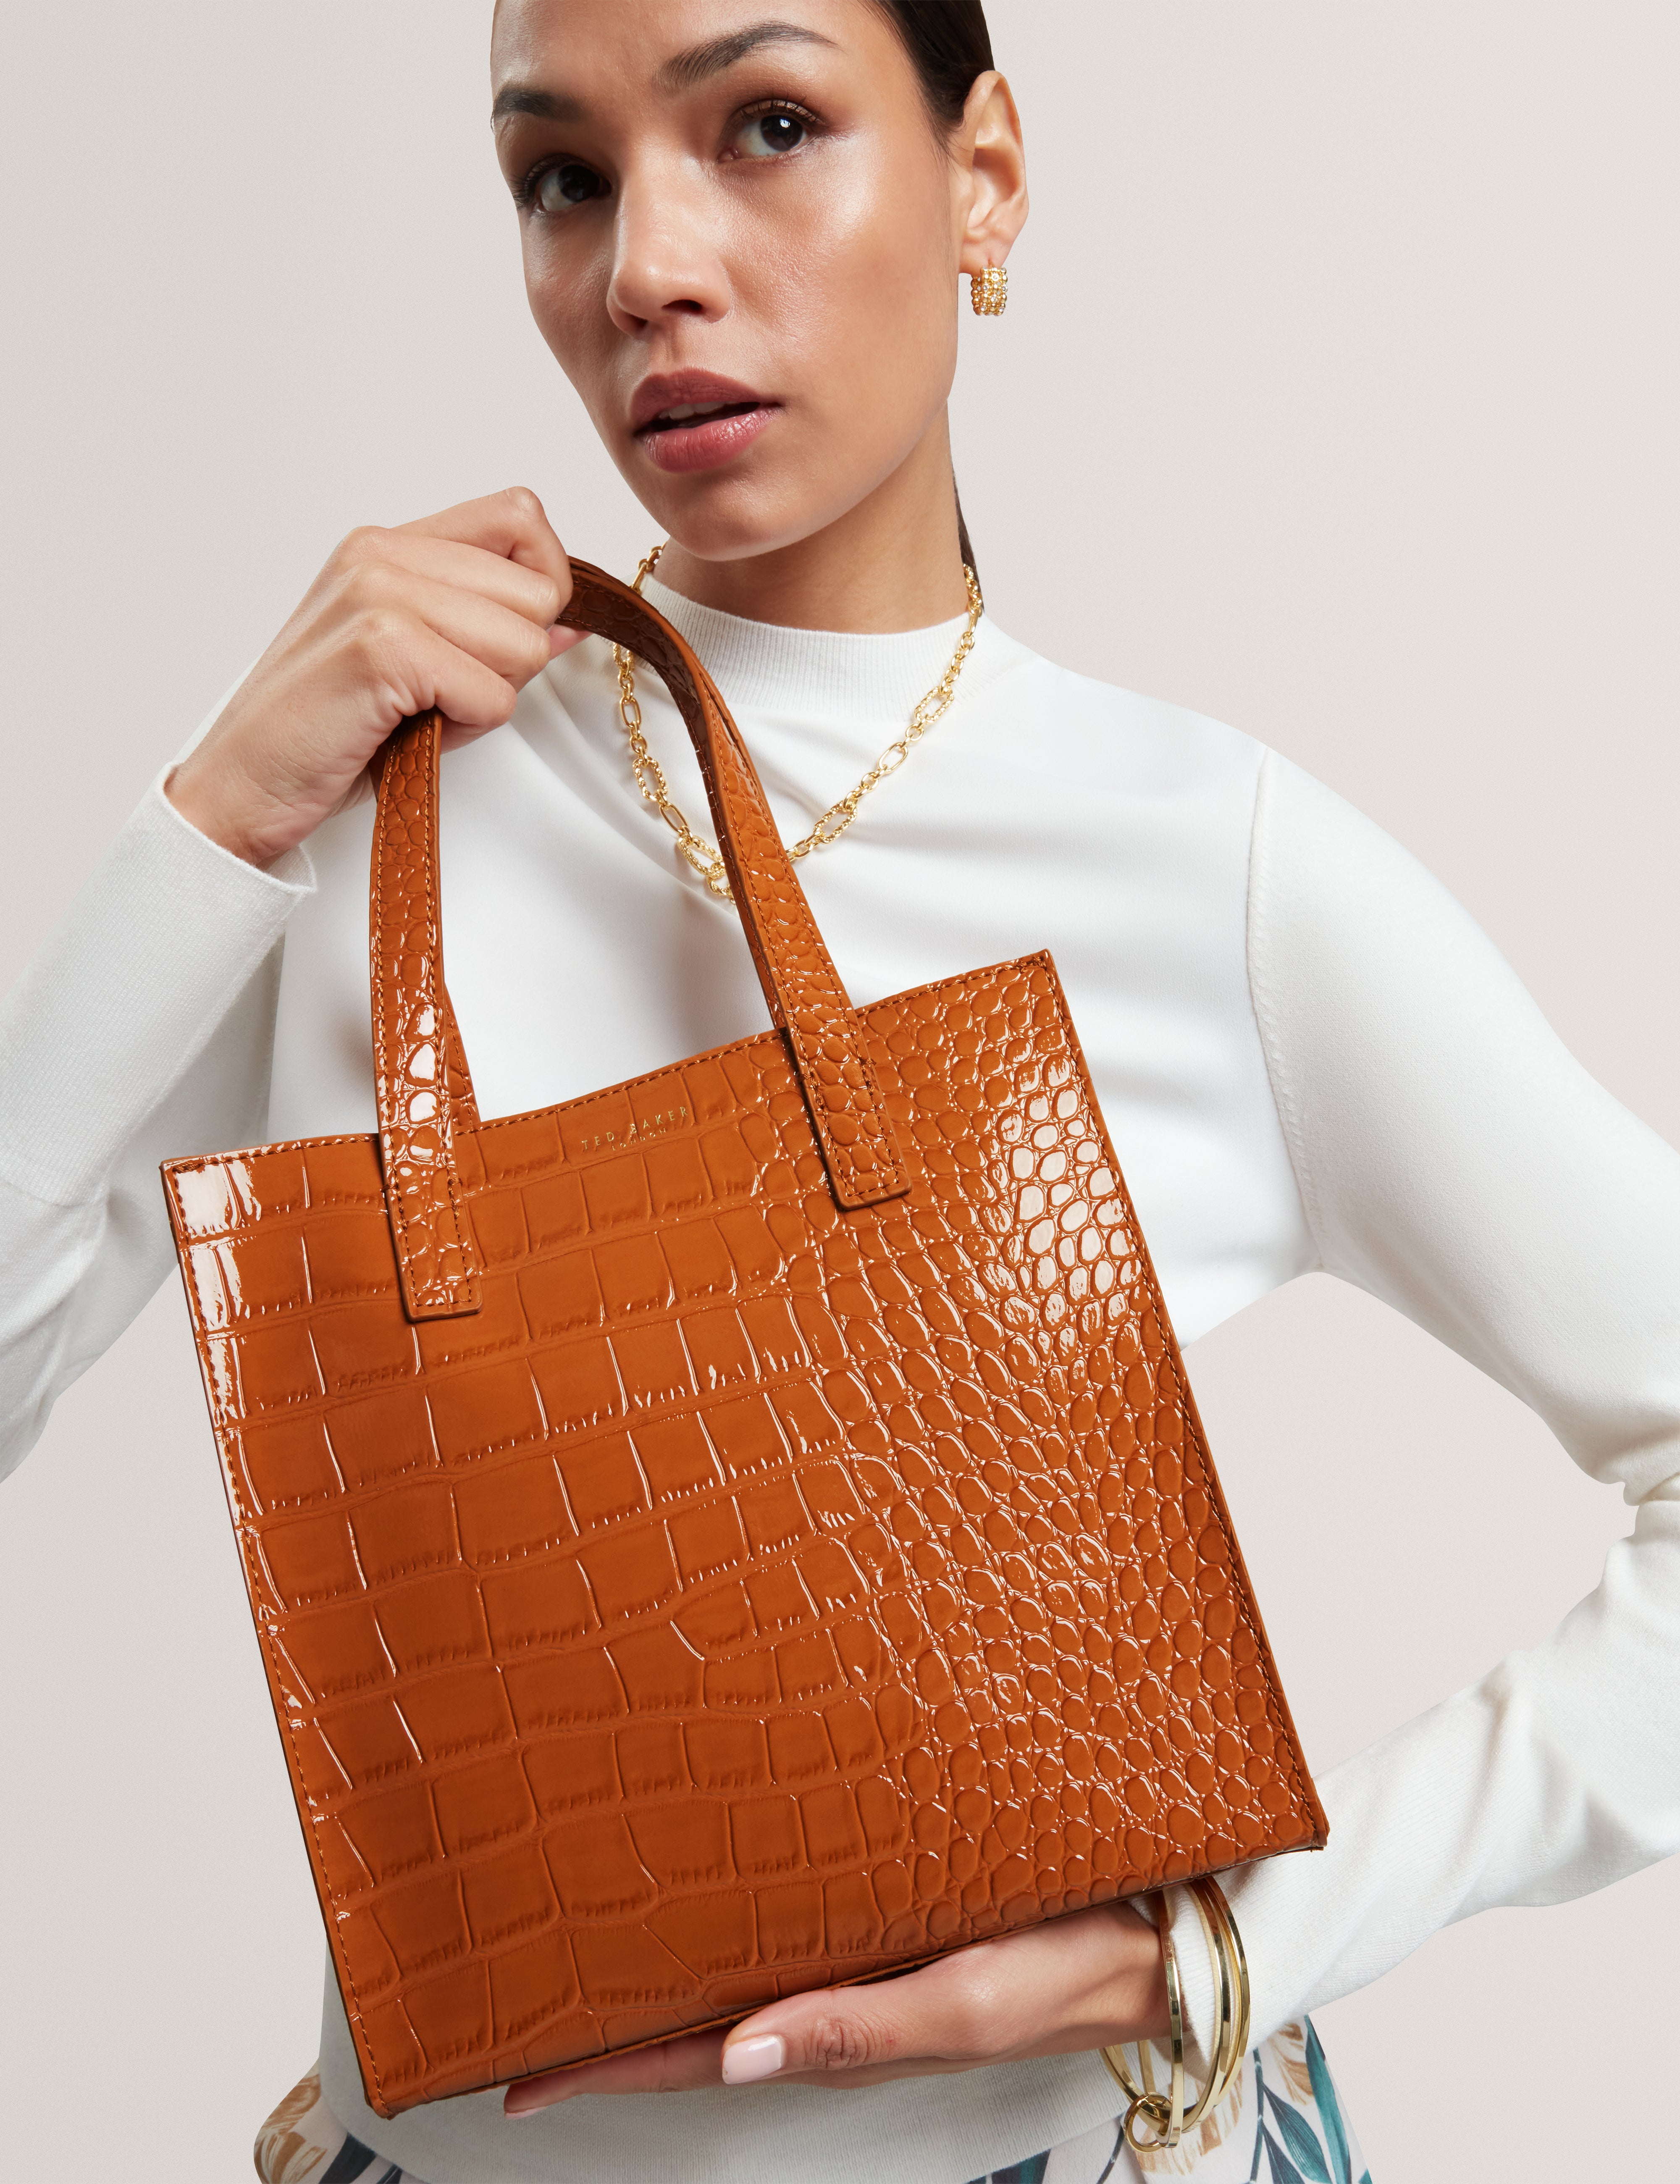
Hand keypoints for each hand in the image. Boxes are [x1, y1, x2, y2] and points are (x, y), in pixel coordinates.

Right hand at [167, 487, 584, 866]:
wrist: (242, 785)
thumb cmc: (326, 729)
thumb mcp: (415, 661)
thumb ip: (487, 626)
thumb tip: (570, 622)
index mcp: (388, 544)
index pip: (520, 517)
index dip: (543, 582)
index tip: (506, 638)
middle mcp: (383, 553)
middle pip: (537, 590)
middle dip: (512, 659)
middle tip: (443, 693)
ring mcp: (380, 594)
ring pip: (525, 643)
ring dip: (488, 698)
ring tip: (421, 713)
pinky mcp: (382, 648)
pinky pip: (495, 695)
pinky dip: (466, 729)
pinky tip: (409, 732)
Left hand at [503, 1901, 1168, 2114]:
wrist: (1155, 1924)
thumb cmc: (1067, 1967)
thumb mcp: (964, 2008)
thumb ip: (855, 2030)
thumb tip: (740, 2058)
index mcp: (839, 2027)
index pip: (695, 2054)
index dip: (603, 2066)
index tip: (513, 2070)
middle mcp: (833, 1988)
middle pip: (697, 2011)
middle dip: (608, 2009)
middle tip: (519, 1985)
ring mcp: (856, 1945)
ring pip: (735, 1958)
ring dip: (662, 1954)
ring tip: (581, 1924)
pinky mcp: (887, 1900)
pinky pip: (790, 1912)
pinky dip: (733, 1902)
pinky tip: (705, 1871)